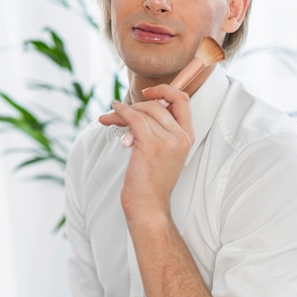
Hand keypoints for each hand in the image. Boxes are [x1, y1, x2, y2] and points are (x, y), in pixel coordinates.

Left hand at [99, 85, 193, 217]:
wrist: (148, 206)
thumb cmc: (150, 182)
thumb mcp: (162, 153)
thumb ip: (157, 130)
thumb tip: (137, 108)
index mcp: (187, 137)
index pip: (182, 100)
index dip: (165, 91)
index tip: (148, 93)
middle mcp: (181, 137)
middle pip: (157, 104)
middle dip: (135, 105)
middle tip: (117, 111)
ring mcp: (167, 141)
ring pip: (143, 111)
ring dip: (123, 112)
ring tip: (109, 119)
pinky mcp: (150, 145)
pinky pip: (134, 118)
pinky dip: (121, 112)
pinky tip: (112, 113)